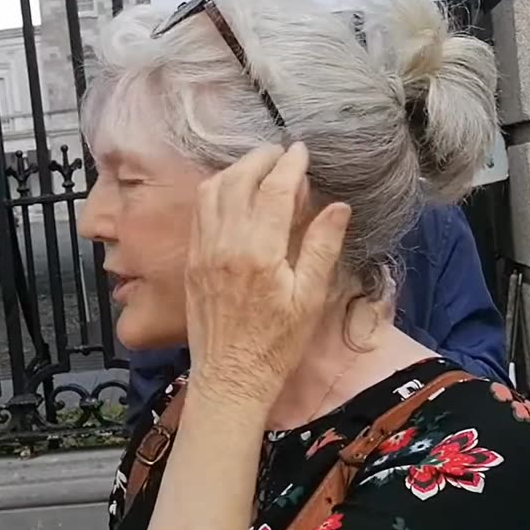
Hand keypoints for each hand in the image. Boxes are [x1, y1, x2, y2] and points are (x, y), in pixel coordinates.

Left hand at [184, 143, 351, 406]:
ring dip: (236, 170)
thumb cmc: (277, 345)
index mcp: (260, 252)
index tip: (303, 150)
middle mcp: (226, 244)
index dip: (290, 164)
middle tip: (282, 154)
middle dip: (261, 158)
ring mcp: (203, 250)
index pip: (275, 190)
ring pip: (213, 190)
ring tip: (259, 167)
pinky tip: (233, 193)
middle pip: (239, 180)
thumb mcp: (311, 299)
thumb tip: (338, 205)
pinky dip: (217, 190)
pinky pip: (200, 211)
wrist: (231, 379)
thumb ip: (322, 247)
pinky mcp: (192, 260)